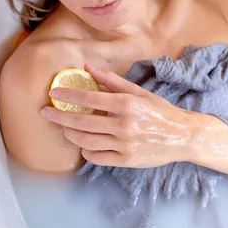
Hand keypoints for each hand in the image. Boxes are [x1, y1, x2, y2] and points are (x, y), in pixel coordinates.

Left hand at [40, 63, 197, 167]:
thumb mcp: (139, 92)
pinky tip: (83, 144)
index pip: (89, 98)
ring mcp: (124, 145)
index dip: (68, 95)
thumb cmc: (160, 111)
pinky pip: (98, 157)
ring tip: (64, 128)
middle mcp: (124, 124)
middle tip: (45, 113)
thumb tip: (88, 67)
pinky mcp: (126, 160)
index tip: (54, 94)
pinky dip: (86, 151)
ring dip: (70, 134)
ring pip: (86, 141)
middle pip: (81, 121)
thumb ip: (112, 80)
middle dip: (59, 116)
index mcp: (126, 104)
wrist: (183, 136)